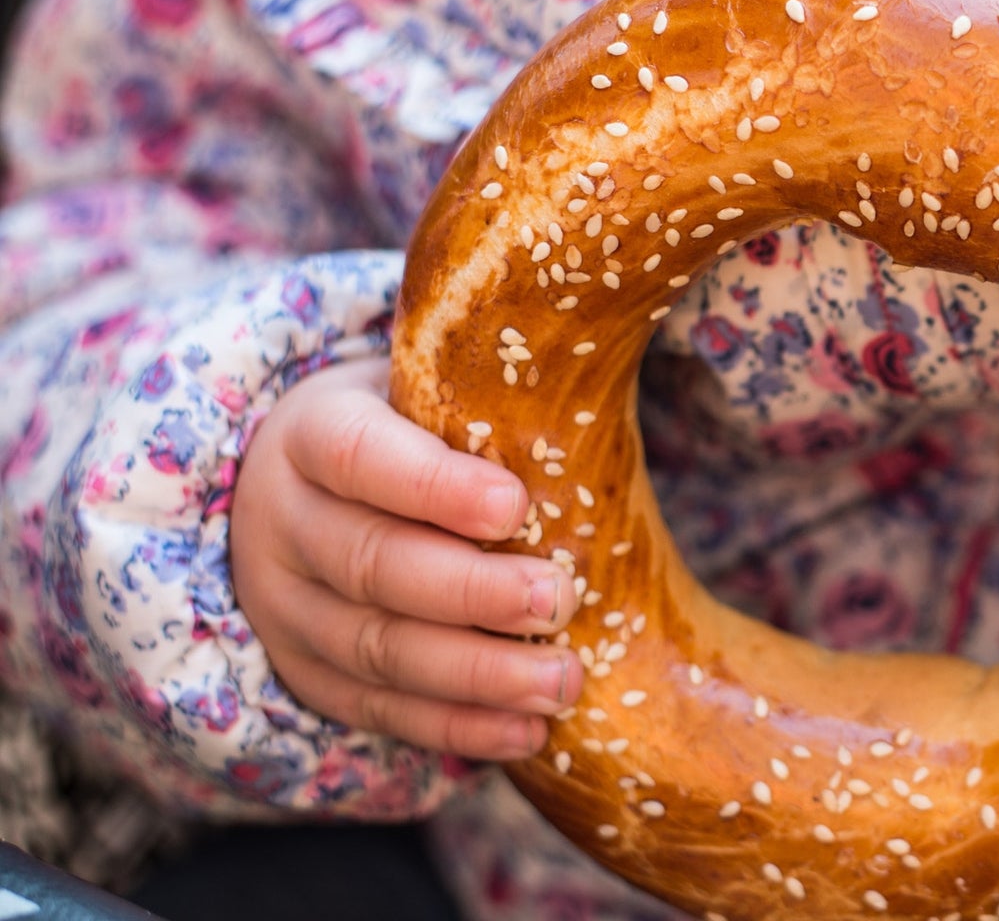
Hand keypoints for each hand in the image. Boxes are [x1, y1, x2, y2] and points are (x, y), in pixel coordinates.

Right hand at [234, 359, 580, 759]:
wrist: (304, 483)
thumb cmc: (405, 427)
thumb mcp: (425, 390)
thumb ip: (485, 399)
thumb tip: (596, 387)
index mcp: (310, 432)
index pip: (358, 455)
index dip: (434, 484)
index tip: (515, 505)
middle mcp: (282, 522)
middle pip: (372, 564)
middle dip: (472, 592)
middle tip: (557, 600)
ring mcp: (287, 607)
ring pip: (377, 648)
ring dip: (476, 674)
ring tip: (562, 680)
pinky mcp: (307, 672)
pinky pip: (379, 710)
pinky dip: (457, 726)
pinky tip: (527, 731)